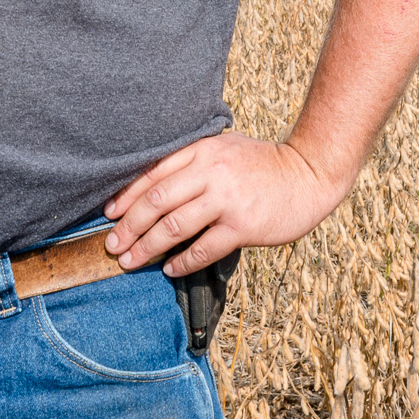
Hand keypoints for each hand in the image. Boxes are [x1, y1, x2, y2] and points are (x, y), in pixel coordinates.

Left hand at [102, 132, 348, 276]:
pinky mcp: (242, 225)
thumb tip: (154, 187)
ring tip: (130, 261)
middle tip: (112, 245)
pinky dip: (181, 262)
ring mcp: (227, 199)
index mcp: (203, 151)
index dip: (126, 197)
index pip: (153, 174)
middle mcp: (211, 172)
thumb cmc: (265, 164)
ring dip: (147, 248)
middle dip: (129, 227)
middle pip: (156, 202)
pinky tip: (170, 269)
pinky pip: (202, 249)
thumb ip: (194, 161)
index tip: (109, 215)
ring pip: (174, 227)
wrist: (309, 174)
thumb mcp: (226, 148)